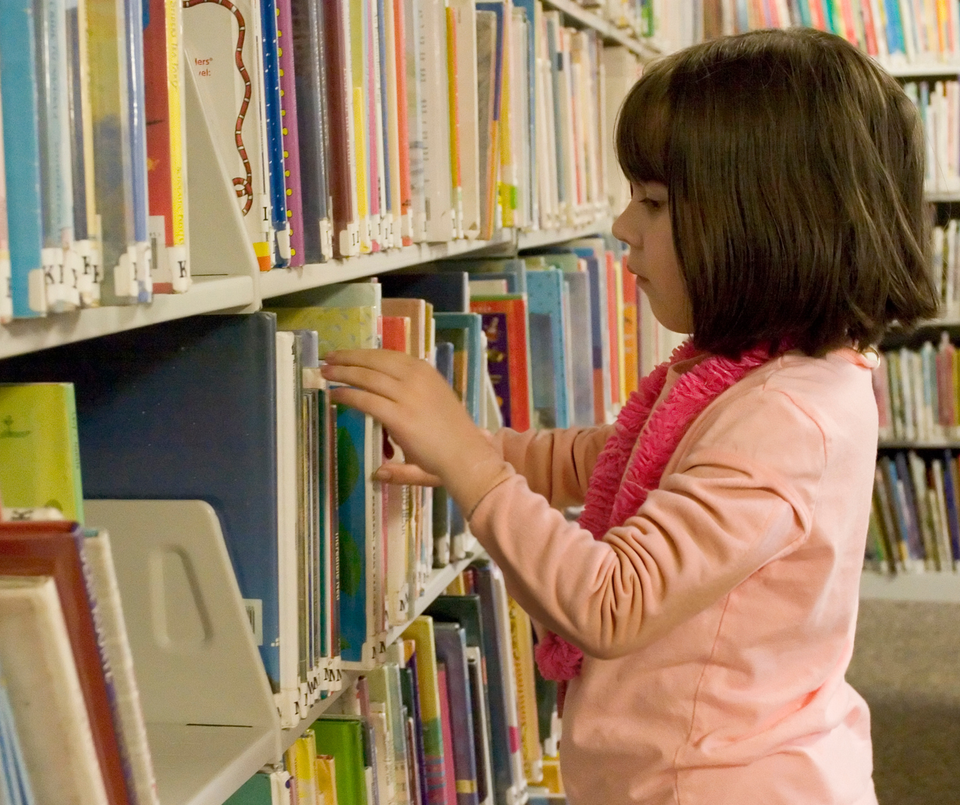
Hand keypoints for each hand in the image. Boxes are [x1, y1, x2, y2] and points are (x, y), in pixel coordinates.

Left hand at [320, 350, 502, 492]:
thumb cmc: (454, 438)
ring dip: (342, 373)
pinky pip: (365, 400)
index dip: (363, 353)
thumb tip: (387, 419)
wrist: (467, 456)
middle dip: (348, 358)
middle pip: (373, 361)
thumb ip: (407, 410)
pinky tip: (335, 396)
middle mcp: (416, 378)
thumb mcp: (430, 411)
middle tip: (328, 359)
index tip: (346, 354)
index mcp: (425, 372)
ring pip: (366, 377)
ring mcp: (407, 395)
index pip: (388, 356)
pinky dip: (347, 395)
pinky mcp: (398, 416)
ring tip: (325, 373)